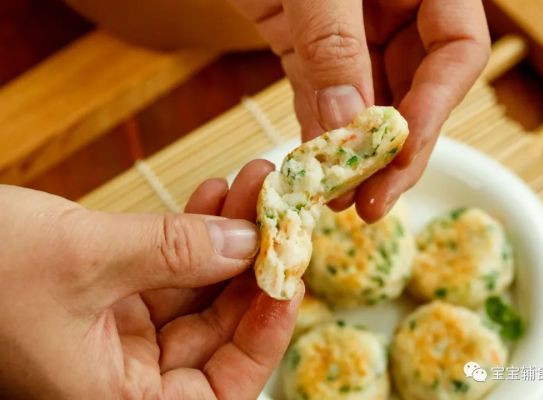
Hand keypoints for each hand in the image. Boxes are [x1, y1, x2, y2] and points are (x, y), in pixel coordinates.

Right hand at [0, 159, 301, 399]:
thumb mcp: (82, 259)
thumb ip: (172, 252)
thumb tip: (248, 243)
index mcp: (115, 399)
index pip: (221, 386)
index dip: (263, 333)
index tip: (291, 276)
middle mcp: (122, 374)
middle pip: (216, 329)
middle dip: (250, 264)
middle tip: (278, 209)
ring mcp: (116, 332)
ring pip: (196, 289)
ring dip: (226, 236)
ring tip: (254, 186)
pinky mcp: (107, 294)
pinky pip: (167, 266)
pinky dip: (192, 231)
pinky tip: (216, 195)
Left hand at [229, 0, 489, 220]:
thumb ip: (333, 42)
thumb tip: (345, 127)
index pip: (458, 52)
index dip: (435, 109)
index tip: (400, 155)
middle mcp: (396, 9)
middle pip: (415, 89)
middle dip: (393, 149)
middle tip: (371, 201)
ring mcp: (352, 30)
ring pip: (367, 101)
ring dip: (354, 154)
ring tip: (338, 199)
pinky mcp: (308, 43)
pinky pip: (322, 94)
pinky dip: (317, 132)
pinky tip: (313, 168)